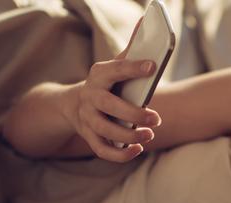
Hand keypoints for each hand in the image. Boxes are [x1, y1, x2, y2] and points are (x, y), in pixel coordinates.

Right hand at [73, 18, 161, 161]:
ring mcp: (88, 119)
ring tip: (149, 134)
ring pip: (106, 131)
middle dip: (134, 114)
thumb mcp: (114, 65)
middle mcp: (90, 97)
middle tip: (157, 118)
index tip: (152, 66)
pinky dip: (121, 154)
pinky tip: (138, 149)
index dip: (133, 67)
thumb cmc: (106, 84)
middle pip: (109, 106)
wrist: (74, 104)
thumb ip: (132, 48)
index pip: (115, 69)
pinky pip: (103, 150)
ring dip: (129, 135)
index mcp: (99, 76)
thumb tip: (147, 20)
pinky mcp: (89, 137)